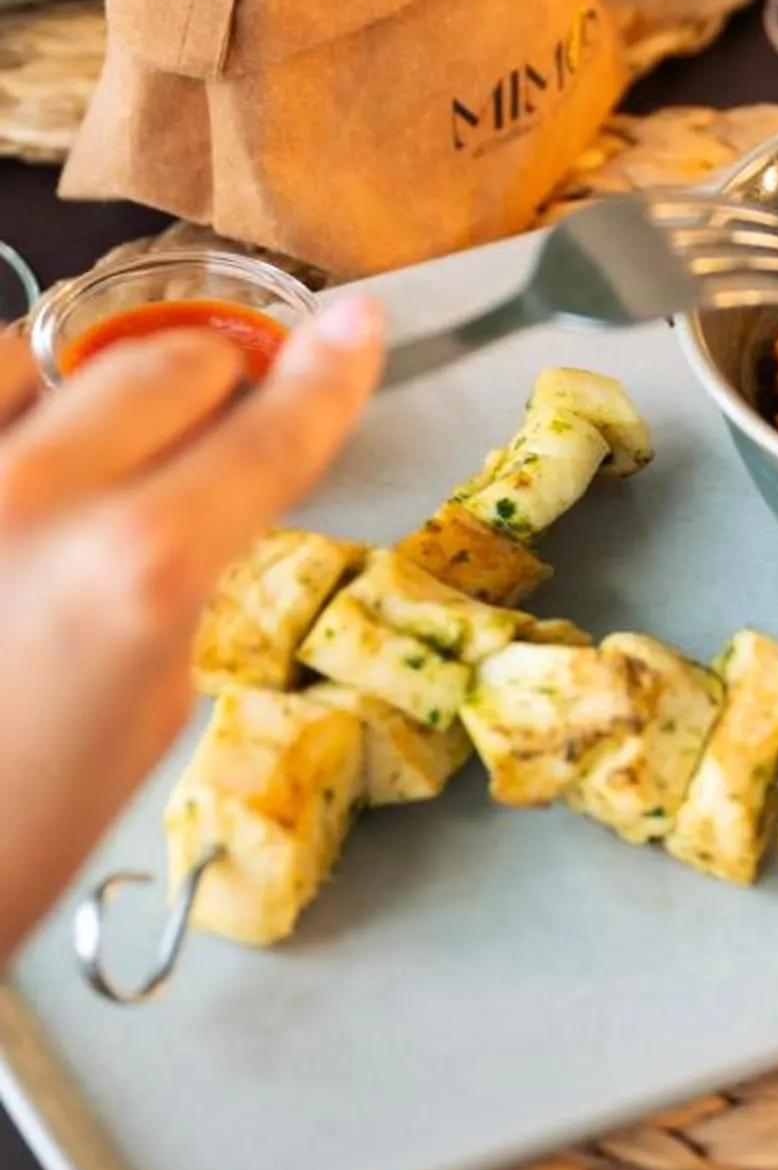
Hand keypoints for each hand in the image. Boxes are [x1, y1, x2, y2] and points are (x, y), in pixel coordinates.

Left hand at [0, 295, 380, 961]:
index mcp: (135, 571)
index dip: (327, 374)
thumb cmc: (4, 840)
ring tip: (76, 459)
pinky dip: (0, 424)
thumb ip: (179, 586)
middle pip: (162, 365)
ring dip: (79, 387)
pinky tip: (9, 485)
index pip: (268, 433)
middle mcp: (32, 499)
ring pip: (33, 353)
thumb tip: (193, 506)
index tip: (349, 329)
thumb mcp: (146, 720)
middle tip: (219, 411)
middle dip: (211, 378)